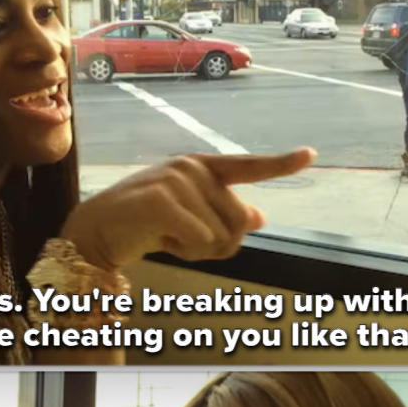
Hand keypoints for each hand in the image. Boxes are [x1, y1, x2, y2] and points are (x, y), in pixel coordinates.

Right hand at [60, 148, 316, 269]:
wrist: (96, 232)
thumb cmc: (144, 226)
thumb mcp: (189, 220)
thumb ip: (223, 215)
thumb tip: (259, 216)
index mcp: (201, 168)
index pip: (248, 166)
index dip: (281, 163)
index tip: (311, 155)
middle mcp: (192, 167)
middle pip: (240, 223)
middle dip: (216, 244)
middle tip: (180, 238)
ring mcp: (176, 179)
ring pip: (220, 236)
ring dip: (197, 250)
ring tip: (166, 237)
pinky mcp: (162, 199)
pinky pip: (201, 240)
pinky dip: (185, 251)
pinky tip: (160, 241)